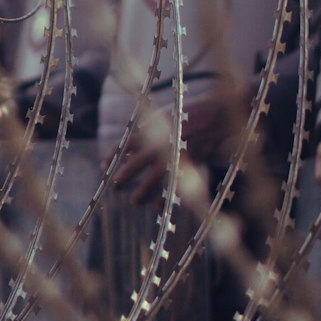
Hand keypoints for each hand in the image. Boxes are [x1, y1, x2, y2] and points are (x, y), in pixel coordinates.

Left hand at [109, 88, 249, 204]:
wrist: (216, 116)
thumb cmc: (189, 113)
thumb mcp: (165, 115)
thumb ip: (149, 128)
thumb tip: (132, 141)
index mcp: (154, 129)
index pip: (126, 144)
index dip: (113, 155)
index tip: (104, 165)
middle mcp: (160, 144)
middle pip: (134, 164)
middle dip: (121, 177)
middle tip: (115, 186)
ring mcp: (173, 157)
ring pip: (151, 180)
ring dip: (139, 193)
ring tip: (134, 200)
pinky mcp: (187, 167)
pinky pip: (172, 188)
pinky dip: (163, 200)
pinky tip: (156, 208)